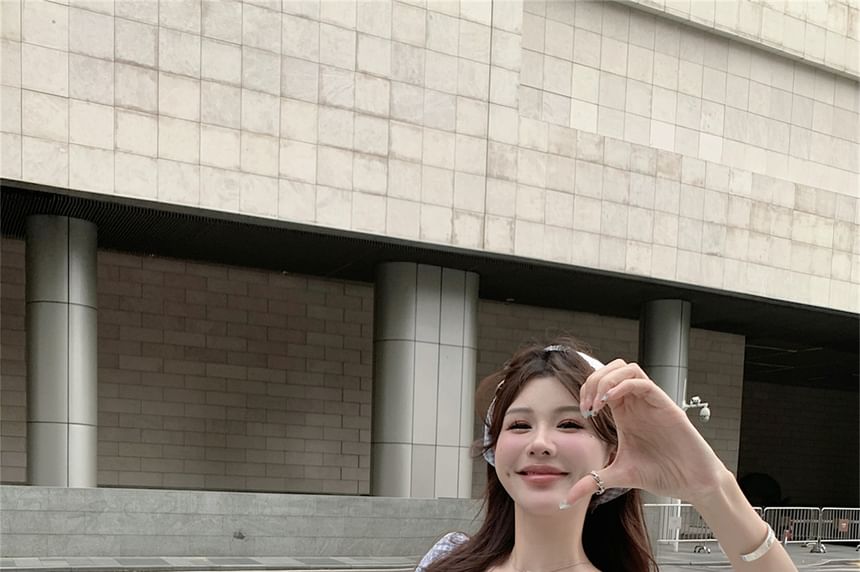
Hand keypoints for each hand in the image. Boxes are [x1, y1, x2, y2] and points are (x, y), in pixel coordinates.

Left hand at [563, 359, 730, 506]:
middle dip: (594, 380)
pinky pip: (644, 384)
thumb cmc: (663, 474)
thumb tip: (569, 498)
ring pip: (628, 369)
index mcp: (626, 413)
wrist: (693, 484)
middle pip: (614, 368)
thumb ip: (594, 481)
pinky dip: (623, 386)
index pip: (603, 383)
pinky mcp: (667, 407)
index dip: (587, 390)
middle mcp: (638, 404)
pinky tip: (611, 401)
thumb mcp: (620, 476)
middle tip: (588, 405)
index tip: (583, 412)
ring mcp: (653, 403)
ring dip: (607, 379)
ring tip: (598, 402)